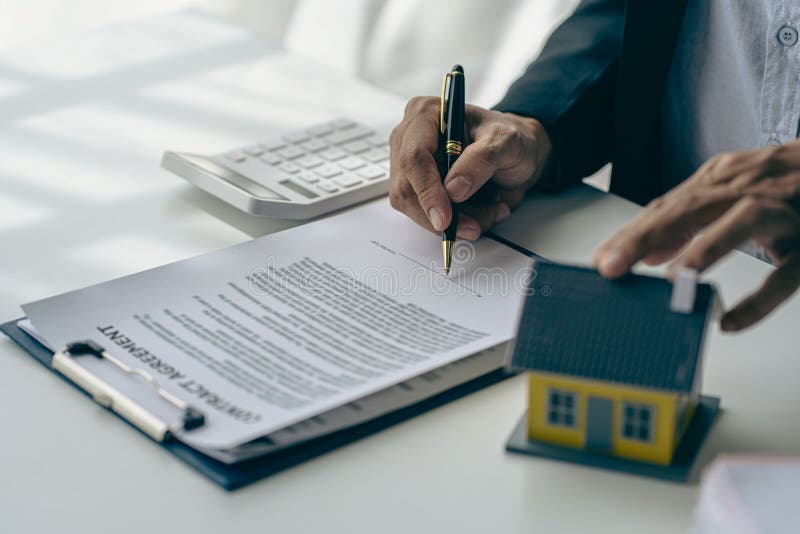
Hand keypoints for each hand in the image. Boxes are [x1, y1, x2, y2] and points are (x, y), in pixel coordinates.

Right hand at [388, 97, 551, 239]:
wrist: (517, 154)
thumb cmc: (510, 139)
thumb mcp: (506, 141)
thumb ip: (481, 160)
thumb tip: (453, 188)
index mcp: (426, 114)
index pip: (413, 158)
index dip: (427, 191)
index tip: (445, 218)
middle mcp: (410, 138)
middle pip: (407, 188)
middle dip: (441, 214)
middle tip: (474, 226)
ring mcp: (409, 165)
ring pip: (414, 208)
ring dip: (453, 221)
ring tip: (488, 213)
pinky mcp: (417, 188)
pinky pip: (425, 216)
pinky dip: (454, 223)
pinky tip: (478, 214)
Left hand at [593, 142, 799, 331]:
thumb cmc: (780, 182)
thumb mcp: (729, 191)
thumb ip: (688, 220)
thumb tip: (649, 254)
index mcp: (720, 180)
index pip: (666, 206)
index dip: (631, 233)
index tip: (600, 259)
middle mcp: (746, 190)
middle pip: (689, 209)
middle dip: (645, 237)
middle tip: (610, 267)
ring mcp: (780, 214)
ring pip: (739, 226)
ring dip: (702, 253)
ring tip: (670, 282)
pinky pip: (785, 276)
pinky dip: (759, 302)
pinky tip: (730, 323)